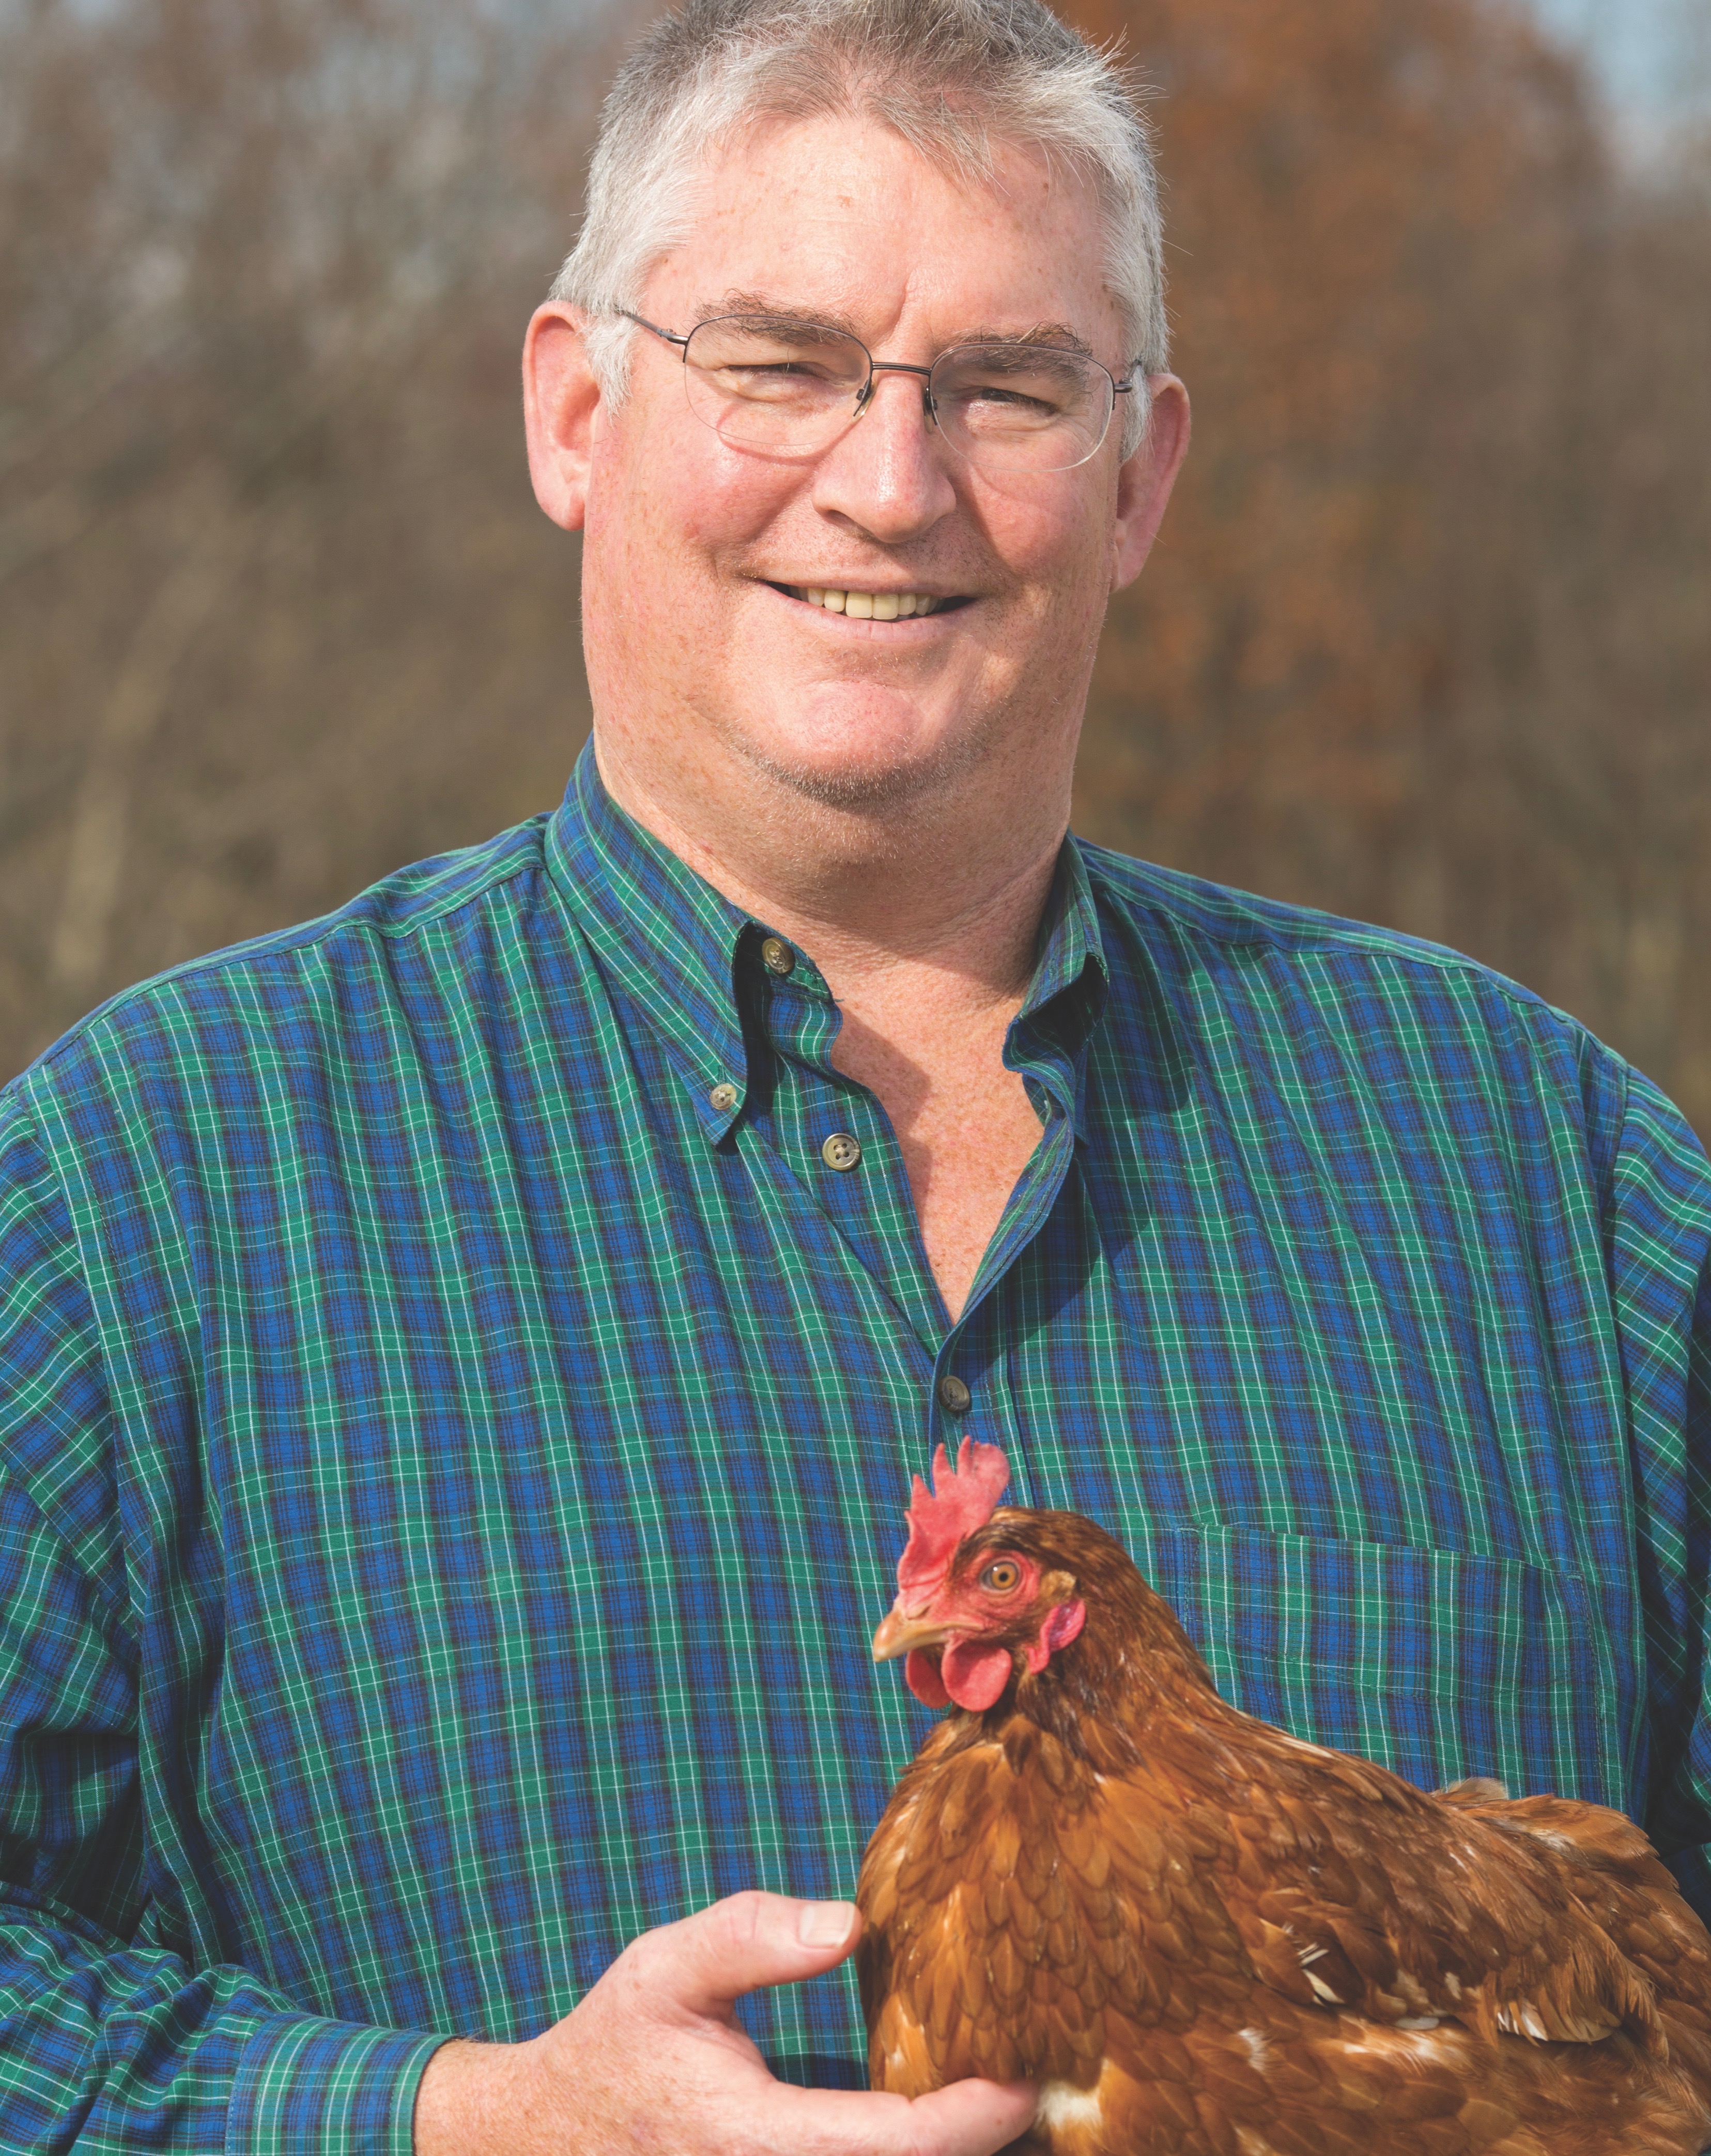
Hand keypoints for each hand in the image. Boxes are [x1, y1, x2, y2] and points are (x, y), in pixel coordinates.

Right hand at [413, 1889, 1035, 2153]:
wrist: (547, 2137)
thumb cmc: (616, 2044)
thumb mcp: (665, 1969)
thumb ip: (750, 1938)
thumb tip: (850, 1922)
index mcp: (756, 2139)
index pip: (896, 2147)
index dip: (974, 2119)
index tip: (1024, 2075)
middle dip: (981, 2144)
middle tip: (1036, 2076)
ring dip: (948, 2153)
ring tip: (1002, 2097)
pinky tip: (940, 2118)